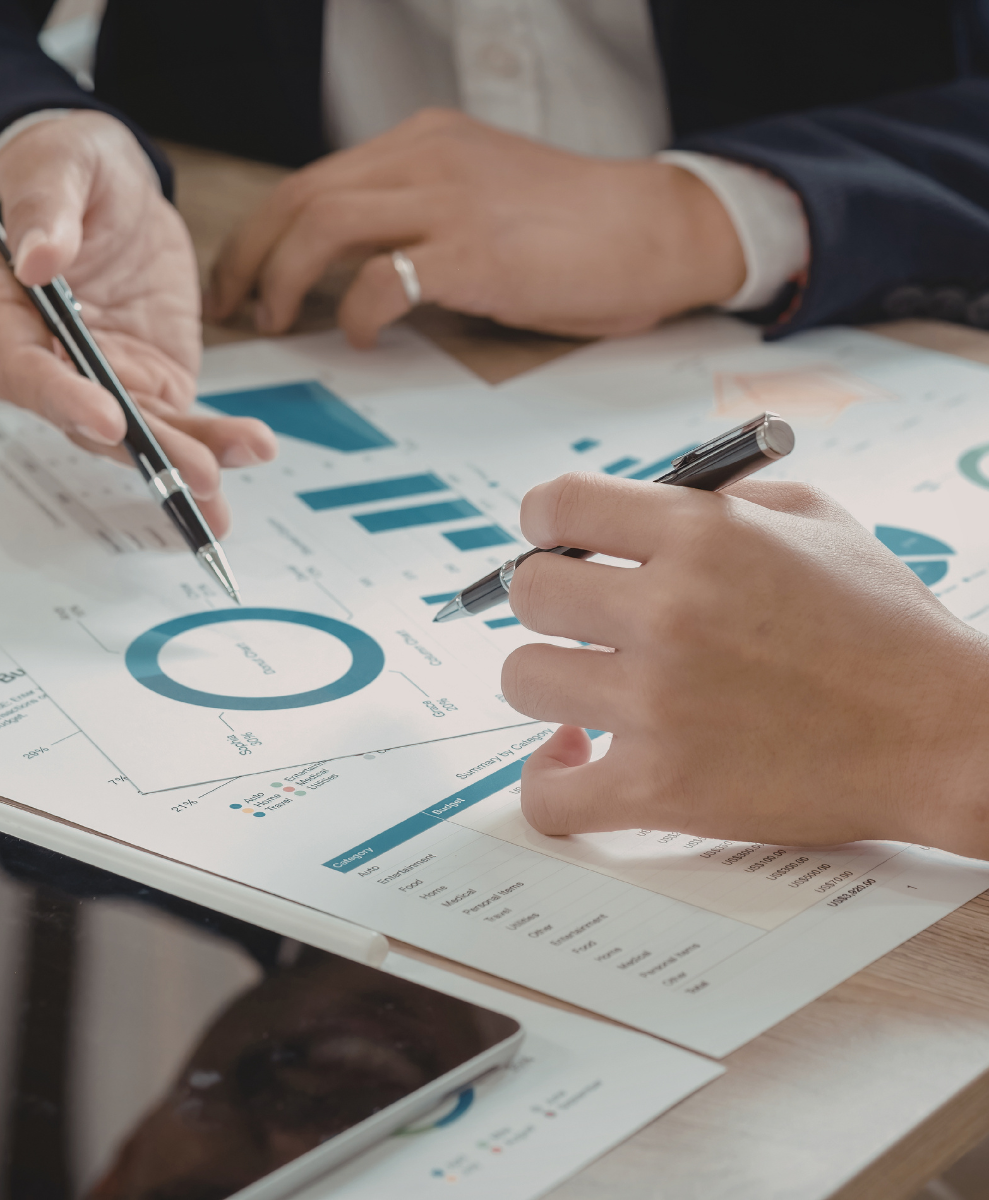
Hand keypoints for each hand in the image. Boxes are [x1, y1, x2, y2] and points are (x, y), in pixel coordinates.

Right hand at [0, 111, 275, 535]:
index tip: (108, 415)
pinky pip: (177, 422)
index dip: (60, 398)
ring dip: (185, 457)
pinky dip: (212, 442)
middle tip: (194, 469)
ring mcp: (99, 378)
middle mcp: (42, 358)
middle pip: (83, 421)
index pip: (20, 368)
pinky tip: (251, 452)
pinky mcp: (146, 382)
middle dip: (142, 449)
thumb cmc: (63, 168)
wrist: (108, 186)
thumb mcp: (55, 163)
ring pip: (136, 433)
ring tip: (232, 469)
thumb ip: (43, 208)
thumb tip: (37, 258)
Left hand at [207, 108, 744, 347]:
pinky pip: (382, 279)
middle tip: (233, 304)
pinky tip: (360, 337)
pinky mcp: (474, 253)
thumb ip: (418, 213)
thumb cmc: (577, 227)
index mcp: (424, 142)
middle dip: (249, 256)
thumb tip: (356, 266)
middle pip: (299, 196)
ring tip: (276, 321)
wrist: (655, 229)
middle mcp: (426, 158)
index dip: (261, 231)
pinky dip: (354, 313)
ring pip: (322, 224)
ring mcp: (449, 200)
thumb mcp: (482, 196)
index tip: (242, 274)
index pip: (312, 178)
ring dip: (282, 279)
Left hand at [500, 473, 988, 858]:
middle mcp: (670, 613)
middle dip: (547, 598)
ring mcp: (659, 706)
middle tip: (581, 618)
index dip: (543, 521)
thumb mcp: (814, 518)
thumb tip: (633, 501)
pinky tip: (574, 755)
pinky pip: (550, 795)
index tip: (555, 541)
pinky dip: (548, 779)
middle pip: (526, 590)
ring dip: (550, 680)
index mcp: (701, 536)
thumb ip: (716, 500)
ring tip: (590, 686)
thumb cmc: (883, 624)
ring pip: (522, 679)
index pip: (556, 504)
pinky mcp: (663, 789)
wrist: (945, 733)